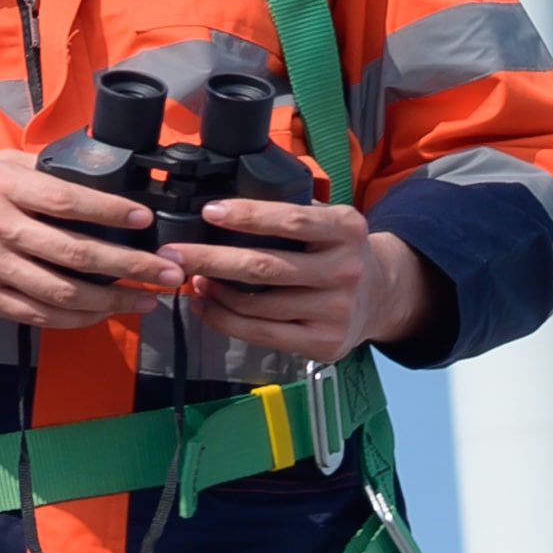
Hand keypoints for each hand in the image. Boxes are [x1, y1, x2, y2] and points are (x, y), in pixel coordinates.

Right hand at [0, 151, 180, 338]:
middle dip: (131, 266)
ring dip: (112, 301)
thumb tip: (88, 170)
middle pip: (77, 252)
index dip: (113, 212)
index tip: (146, 222)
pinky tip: (101, 315)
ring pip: (63, 292)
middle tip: (168, 272)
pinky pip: (38, 314)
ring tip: (147, 300)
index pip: (69, 200)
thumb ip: (32, 170)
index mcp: (2, 187)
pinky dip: (75, 318)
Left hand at [168, 194, 437, 364]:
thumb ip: (293, 213)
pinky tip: (204, 304)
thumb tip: (221, 209)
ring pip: (256, 305)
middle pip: (264, 266)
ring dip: (213, 291)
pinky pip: (260, 333)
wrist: (382, 296)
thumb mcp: (330, 221)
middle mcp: (345, 269)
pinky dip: (223, 319)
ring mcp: (335, 310)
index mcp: (347, 228)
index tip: (208, 212)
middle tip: (171, 252)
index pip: (292, 220)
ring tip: (189, 277)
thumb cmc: (337, 250)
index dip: (248, 216)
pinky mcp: (323, 343)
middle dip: (210, 259)